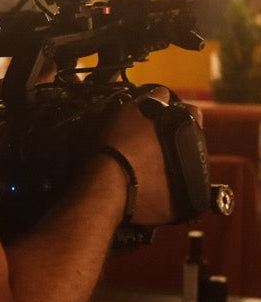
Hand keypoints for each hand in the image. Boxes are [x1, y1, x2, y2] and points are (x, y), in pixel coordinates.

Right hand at [101, 86, 188, 225]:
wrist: (107, 187)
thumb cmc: (116, 150)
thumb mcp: (130, 113)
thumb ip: (152, 98)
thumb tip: (162, 93)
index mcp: (186, 132)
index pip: (192, 112)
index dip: (175, 112)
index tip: (161, 117)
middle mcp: (193, 158)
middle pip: (190, 141)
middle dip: (174, 140)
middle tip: (148, 143)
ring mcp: (187, 184)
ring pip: (182, 168)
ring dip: (169, 164)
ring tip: (143, 166)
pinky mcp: (176, 207)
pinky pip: (172, 195)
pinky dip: (161, 190)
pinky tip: (144, 185)